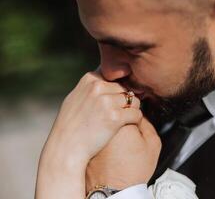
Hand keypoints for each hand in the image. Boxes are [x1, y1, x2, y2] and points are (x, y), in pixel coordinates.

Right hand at [35, 72, 141, 198]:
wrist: (65, 148)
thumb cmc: (70, 125)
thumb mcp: (76, 98)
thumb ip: (91, 88)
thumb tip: (106, 81)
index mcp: (90, 79)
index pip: (114, 77)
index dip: (118, 90)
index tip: (117, 101)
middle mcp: (98, 87)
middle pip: (125, 89)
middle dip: (126, 101)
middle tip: (122, 113)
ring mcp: (106, 101)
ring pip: (134, 100)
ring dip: (133, 110)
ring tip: (126, 120)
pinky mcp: (115, 117)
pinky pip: (137, 114)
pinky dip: (136, 120)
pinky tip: (130, 126)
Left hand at [86, 117, 161, 190]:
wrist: (114, 190)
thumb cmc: (133, 171)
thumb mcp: (152, 144)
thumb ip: (147, 123)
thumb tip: (139, 115)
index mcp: (123, 123)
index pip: (128, 107)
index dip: (134, 116)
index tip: (135, 126)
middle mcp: (105, 125)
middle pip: (114, 111)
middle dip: (120, 118)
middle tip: (126, 136)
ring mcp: (93, 133)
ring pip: (103, 120)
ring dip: (109, 126)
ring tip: (116, 145)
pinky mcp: (86, 142)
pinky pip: (95, 131)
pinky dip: (100, 135)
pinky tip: (106, 149)